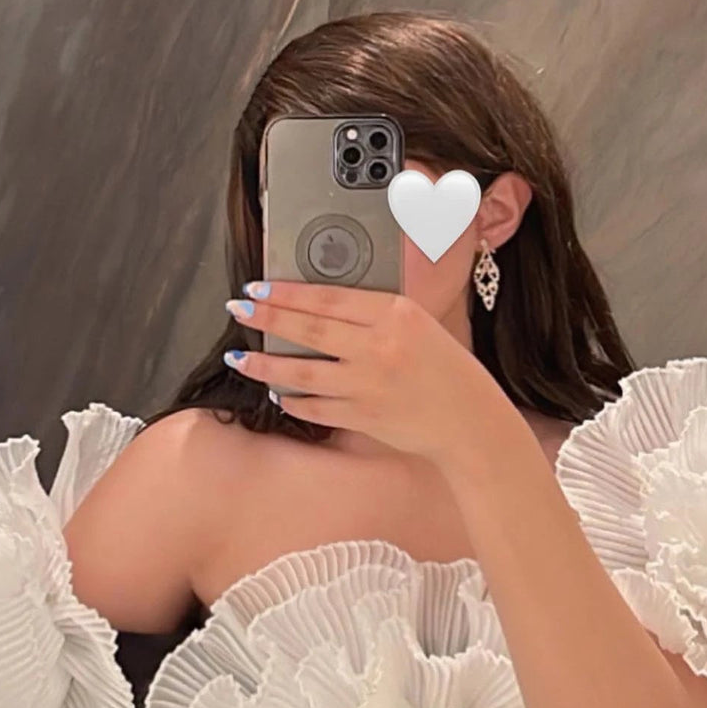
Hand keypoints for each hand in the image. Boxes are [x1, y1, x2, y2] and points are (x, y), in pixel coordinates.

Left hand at [222, 280, 510, 465]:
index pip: (328, 297)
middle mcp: (378, 347)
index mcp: (395, 314)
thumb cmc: (447, 369)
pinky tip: (276, 391)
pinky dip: (291, 399)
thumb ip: (374, 314)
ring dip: (265, 364)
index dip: (287, 293)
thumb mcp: (418, 324)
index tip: (259, 287)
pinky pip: (314, 406)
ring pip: (301, 371)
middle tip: (237, 309)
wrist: (469, 421)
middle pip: (308, 329)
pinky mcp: (361, 417)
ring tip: (240, 357)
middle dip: (266, 318)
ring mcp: (366, 385)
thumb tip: (319, 304)